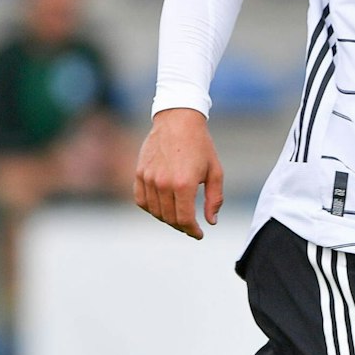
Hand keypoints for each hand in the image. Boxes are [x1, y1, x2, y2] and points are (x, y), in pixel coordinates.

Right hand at [134, 107, 224, 237]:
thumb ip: (215, 199)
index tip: (199, 234)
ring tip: (178, 217)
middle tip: (190, 226)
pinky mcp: (139, 173)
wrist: (178, 120)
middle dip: (181, 226)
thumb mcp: (215, 171)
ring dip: (167, 219)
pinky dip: (151, 208)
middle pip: (169, 218)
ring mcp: (148, 178)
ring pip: (155, 211)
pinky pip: (141, 200)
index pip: (184, 219)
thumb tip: (211, 221)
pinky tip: (162, 208)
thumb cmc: (200, 145)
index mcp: (184, 184)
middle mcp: (163, 183)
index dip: (192, 231)